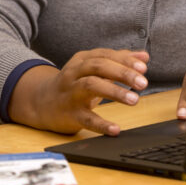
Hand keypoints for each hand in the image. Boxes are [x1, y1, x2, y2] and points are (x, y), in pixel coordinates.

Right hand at [9, 49, 149, 136]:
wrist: (42, 103)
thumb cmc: (74, 84)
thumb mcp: (92, 69)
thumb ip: (118, 61)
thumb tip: (143, 57)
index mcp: (82, 60)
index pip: (105, 55)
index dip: (125, 60)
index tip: (143, 68)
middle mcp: (74, 73)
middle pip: (98, 66)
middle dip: (122, 73)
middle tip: (142, 83)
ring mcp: (70, 92)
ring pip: (91, 86)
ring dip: (114, 91)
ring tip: (134, 100)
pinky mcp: (69, 113)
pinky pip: (85, 118)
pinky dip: (101, 124)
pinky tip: (115, 129)